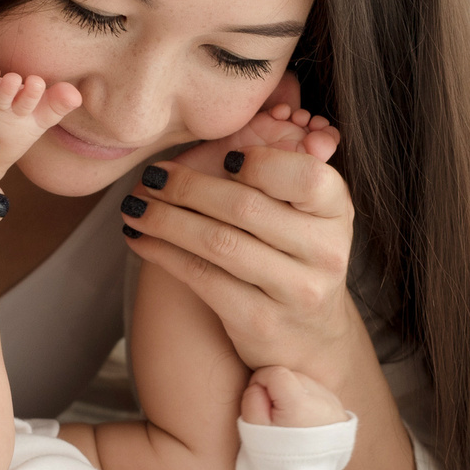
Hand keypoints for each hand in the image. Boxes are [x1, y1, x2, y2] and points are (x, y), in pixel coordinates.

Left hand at [122, 141, 362, 384]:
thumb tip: (227, 132)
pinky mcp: (261, 322)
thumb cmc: (295, 256)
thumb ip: (277, 169)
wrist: (310, 337)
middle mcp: (325, 252)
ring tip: (133, 205)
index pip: (305, 175)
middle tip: (151, 175)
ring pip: (218, 243)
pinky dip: (163, 254)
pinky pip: (203, 278)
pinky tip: (140, 239)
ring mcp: (295, 291)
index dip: (259, 162)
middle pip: (246, 208)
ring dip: (166, 219)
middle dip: (188, 187)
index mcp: (337, 211)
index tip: (221, 157)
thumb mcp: (305, 212)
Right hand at [241, 366, 347, 428]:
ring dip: (294, 394)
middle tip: (272, 414)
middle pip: (292, 375)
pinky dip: (308, 401)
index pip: (276, 373)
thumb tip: (260, 382)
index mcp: (300, 405)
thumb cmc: (273, 458)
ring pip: (306, 383)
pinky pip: (320, 394)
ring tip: (288, 420)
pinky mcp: (341, 413)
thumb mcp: (252, 429)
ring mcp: (335, 407)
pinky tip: (301, 422)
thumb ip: (252, 398)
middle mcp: (323, 402)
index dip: (260, 382)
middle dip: (278, 388)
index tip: (258, 401)